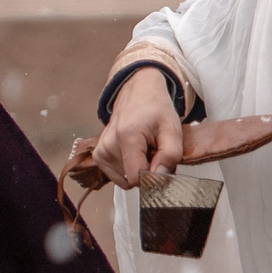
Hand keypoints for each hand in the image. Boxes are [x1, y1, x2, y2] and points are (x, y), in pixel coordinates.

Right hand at [93, 68, 184, 190]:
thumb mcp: (173, 129)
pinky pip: (118, 175)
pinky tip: (134, 152)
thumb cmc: (155, 109)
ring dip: (139, 168)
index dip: (153, 177)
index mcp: (127, 136)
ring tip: (145, 149)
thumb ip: (170, 156)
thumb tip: (158, 180)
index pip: (136, 177)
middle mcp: (108, 144)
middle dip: (148, 170)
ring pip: (126, 179)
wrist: (137, 93)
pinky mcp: (98, 155)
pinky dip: (129, 168)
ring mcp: (100, 150)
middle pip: (133, 178)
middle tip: (155, 150)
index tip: (162, 165)